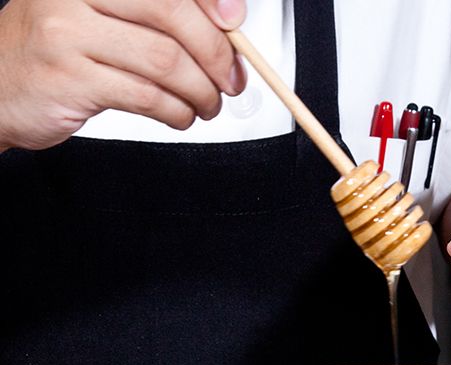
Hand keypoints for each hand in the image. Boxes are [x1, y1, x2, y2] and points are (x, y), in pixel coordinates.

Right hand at [0, 0, 247, 151]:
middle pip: (172, 15)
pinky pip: (146, 96)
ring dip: (200, 92)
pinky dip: (177, 112)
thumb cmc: (62, 51)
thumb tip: (227, 21)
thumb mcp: (106, 17)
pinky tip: (181, 116)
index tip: (236, 24)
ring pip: (164, 62)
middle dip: (216, 55)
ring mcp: (68, 33)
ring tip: (206, 105)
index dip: (211, 2)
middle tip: (231, 81)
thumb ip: (158, 16)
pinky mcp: (70, 79)